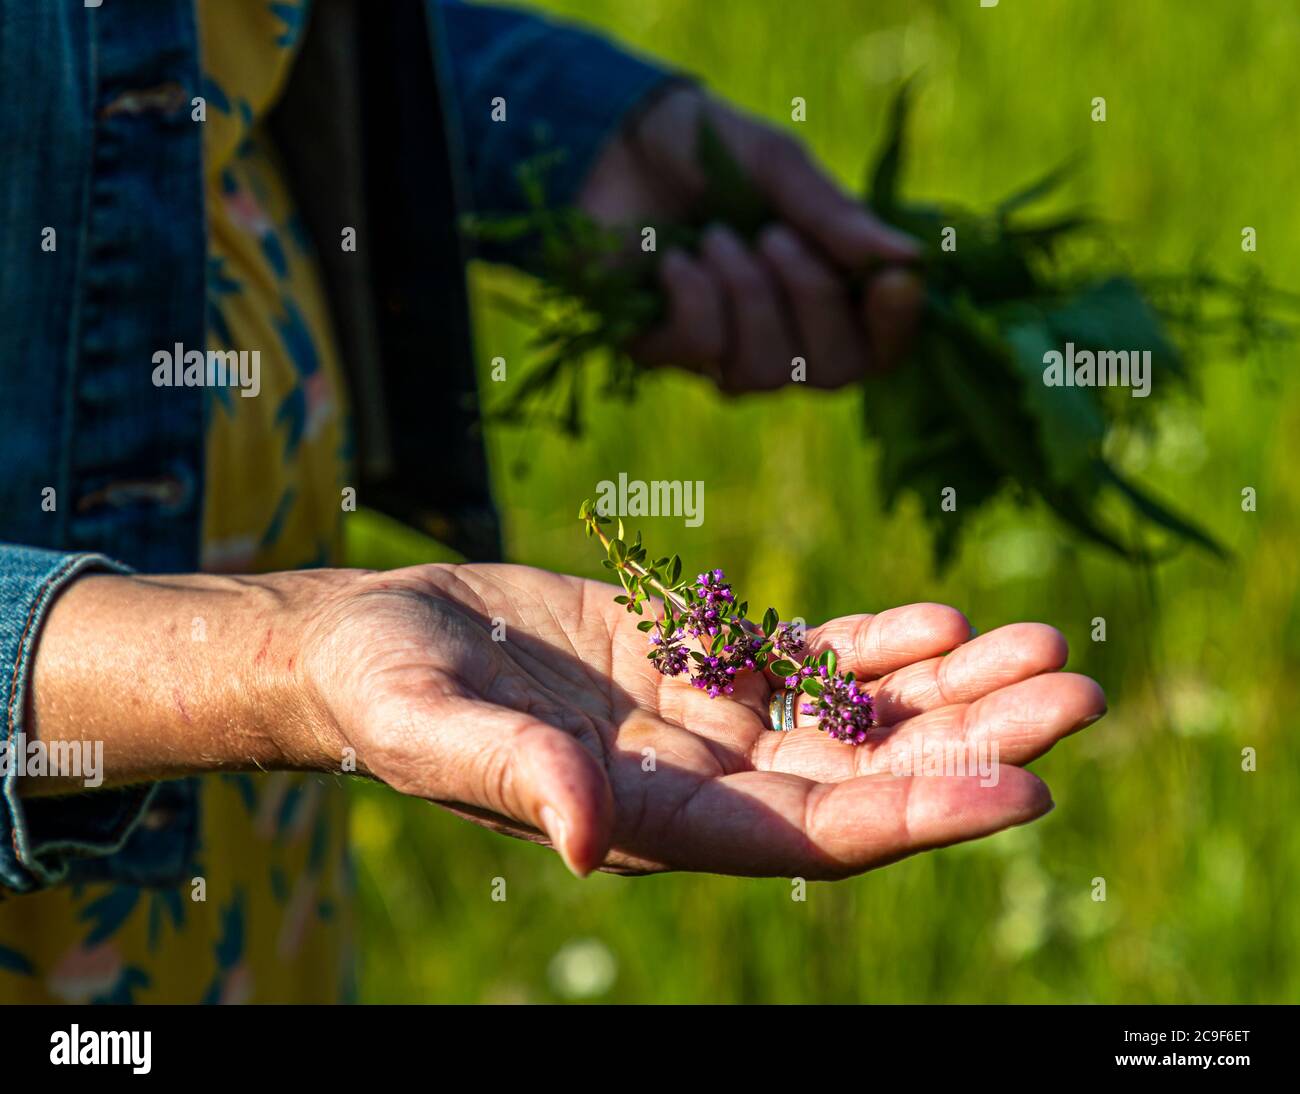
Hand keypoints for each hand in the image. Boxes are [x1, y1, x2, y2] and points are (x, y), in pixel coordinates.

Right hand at [295, 563, 1104, 877]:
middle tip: (1078, 691)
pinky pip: (806, 660)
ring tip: (1045, 645)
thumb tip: (584, 837)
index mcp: (649, 823)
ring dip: (951, 689)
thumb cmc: (385, 694)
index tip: (1022, 788)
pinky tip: (941, 620)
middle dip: (971, 740)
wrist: (375, 644)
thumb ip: (511, 775)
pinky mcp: (695, 661)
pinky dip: (876, 644)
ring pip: (853, 717)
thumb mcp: (431, 728)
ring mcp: (706, 724)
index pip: (807, 835)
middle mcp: (699, 785)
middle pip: (862, 776)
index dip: (914, 814)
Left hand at [578, 85, 925, 391]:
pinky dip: (694, 296)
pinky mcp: (662, 353)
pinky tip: (675, 260)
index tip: (892, 280)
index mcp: (829, 290)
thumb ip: (835, 216)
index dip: (895, 327)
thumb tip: (911, 259)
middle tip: (775, 236)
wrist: (615, 141)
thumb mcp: (779, 165)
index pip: (882, 347)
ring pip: (763, 372)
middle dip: (811, 302)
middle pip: (833, 373)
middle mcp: (784, 336)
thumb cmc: (706, 149)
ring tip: (716, 237)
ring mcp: (722, 353)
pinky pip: (700, 351)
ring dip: (745, 294)